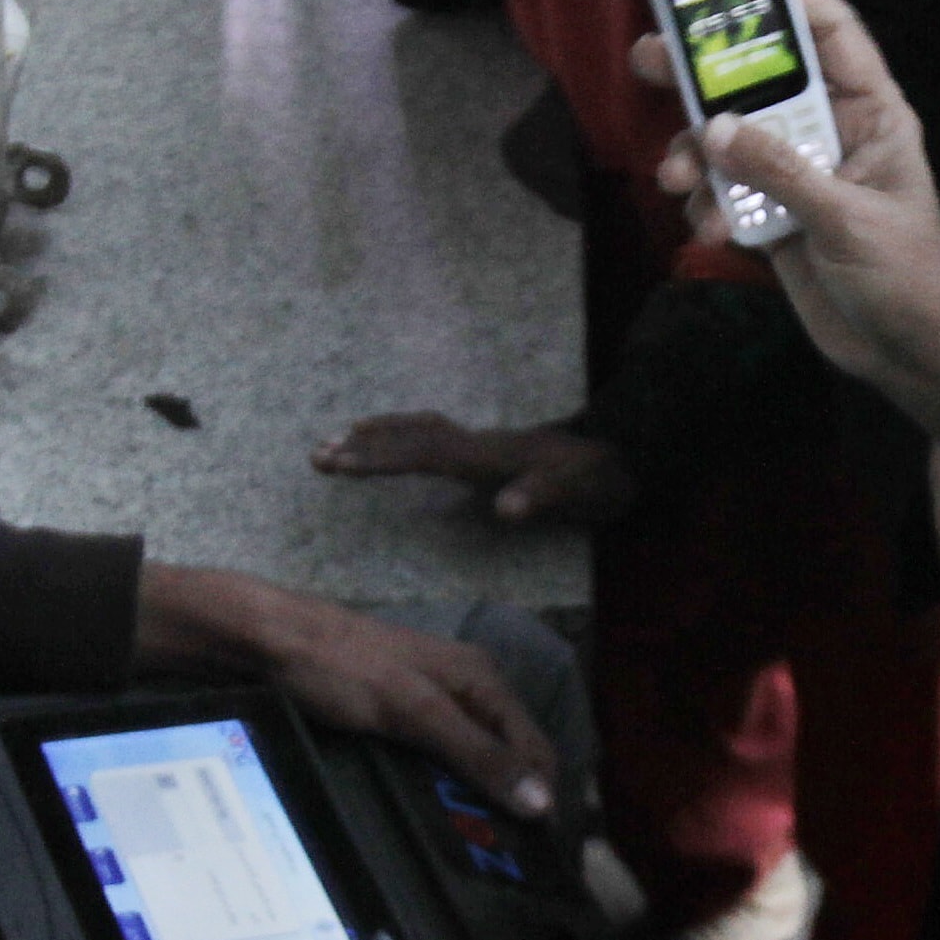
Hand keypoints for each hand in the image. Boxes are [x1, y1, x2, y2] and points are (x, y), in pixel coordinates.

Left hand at [131, 562, 557, 817]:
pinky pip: (435, 760)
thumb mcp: (414, 712)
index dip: (543, 799)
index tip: (538, 858)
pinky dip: (440, 790)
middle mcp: (465, 689)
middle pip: (508, 756)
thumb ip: (477, 754)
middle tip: (503, 865)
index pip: (537, 749)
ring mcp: (429, 702)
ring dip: (474, 801)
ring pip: (470, 761)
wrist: (263, 640)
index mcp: (482, 680)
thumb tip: (542, 803)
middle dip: (511, 804)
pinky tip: (428, 818)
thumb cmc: (339, 668)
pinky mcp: (396, 716)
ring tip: (468, 853)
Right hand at [312, 412, 638, 530]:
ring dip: (376, 435)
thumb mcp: (575, 492)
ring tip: (335, 442)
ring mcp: (479, 443)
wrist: (623, 453)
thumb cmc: (597, 479)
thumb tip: (505, 510)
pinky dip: (401, 434)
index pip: (420, 454)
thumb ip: (540, 498)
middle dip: (362, 446)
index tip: (336, 462)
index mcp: (486, 456)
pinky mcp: (485, 450)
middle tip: (316, 455)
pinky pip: (429, 434)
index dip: (377, 458)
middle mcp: (475, 443)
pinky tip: (391, 442)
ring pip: (415, 430)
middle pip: (408, 436)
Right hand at [632, 0, 939, 399]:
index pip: (834, 35)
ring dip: (694, 155)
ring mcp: (799, 172)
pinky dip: (706, 204)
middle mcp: (831, 132)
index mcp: (870, 113)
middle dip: (706, 74)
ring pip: (731, 138)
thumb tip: (714, 128)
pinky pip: (726, 190)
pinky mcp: (775, 214)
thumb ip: (782, 170)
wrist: (907, 354)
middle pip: (762, 80)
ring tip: (673, 178)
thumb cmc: (905, 278)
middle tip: (648, 57)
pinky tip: (706, 229)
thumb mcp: (847, 220)